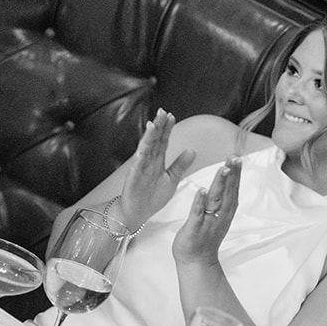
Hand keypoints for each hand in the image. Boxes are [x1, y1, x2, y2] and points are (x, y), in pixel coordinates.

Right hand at [117, 109, 195, 227]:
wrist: (137, 213)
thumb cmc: (152, 197)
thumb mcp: (172, 179)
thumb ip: (180, 165)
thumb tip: (192, 150)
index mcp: (157, 161)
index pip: (163, 141)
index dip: (166, 129)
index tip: (171, 116)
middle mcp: (148, 162)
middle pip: (154, 140)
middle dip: (158, 126)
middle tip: (162, 112)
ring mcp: (140, 168)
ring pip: (145, 149)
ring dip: (149, 137)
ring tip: (153, 124)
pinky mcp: (134, 178)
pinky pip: (137, 166)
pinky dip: (140, 156)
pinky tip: (142, 149)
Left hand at [172, 157, 239, 267]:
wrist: (196, 261)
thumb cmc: (204, 238)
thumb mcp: (217, 215)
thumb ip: (221, 199)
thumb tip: (226, 182)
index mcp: (225, 211)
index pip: (233, 189)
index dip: (236, 173)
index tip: (238, 158)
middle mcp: (220, 216)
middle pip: (228, 192)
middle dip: (232, 174)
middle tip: (236, 158)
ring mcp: (208, 222)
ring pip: (216, 200)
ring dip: (220, 184)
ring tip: (224, 169)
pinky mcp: (195, 228)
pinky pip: (198, 213)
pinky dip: (200, 202)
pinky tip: (202, 190)